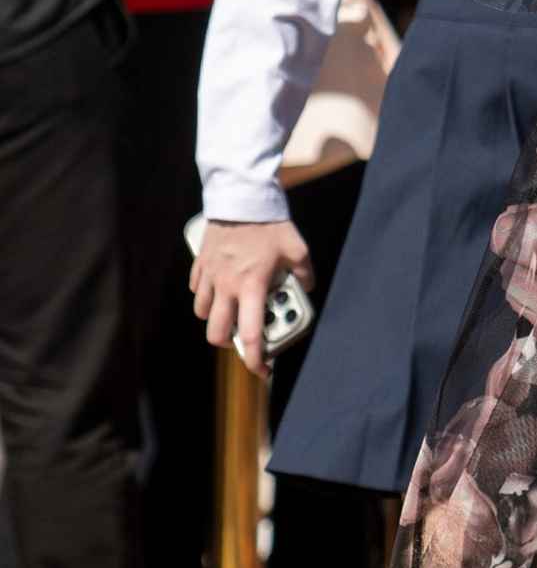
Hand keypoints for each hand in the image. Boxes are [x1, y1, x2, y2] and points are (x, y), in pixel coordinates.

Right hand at [192, 216, 313, 383]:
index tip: (263, 370)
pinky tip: (220, 289)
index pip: (250, 335)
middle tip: (243, 338)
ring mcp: (210, 275)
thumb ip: (304, 275)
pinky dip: (207, 296)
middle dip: (229, 343)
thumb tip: (306, 288)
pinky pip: (198, 290)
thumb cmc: (271, 225)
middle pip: (217, 333)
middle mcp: (227, 285)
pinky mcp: (200, 263)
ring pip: (204, 313)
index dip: (257, 359)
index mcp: (252, 287)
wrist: (243, 197)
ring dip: (217, 319)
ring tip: (233, 311)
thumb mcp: (298, 251)